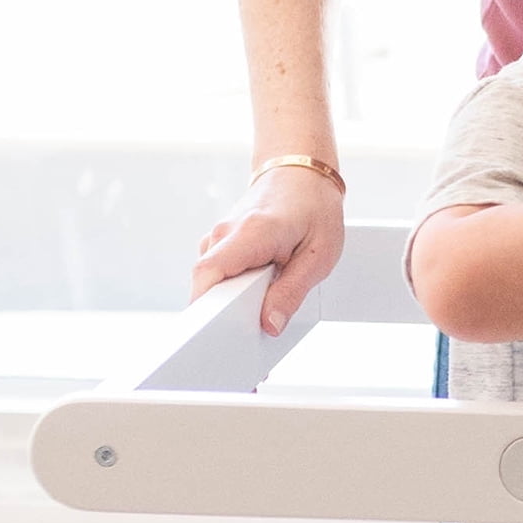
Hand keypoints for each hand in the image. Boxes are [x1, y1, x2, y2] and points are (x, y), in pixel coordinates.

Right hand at [191, 163, 346, 332]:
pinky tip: (251, 307)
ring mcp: (218, 238)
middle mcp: (224, 233)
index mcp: (250, 233)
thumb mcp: (318, 255)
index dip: (204, 308)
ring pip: (210, 284)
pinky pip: (218, 277)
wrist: (300, 172)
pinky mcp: (221, 245)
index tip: (211, 335)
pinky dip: (230, 295)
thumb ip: (292, 292)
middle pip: (205, 285)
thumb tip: (269, 326)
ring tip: (251, 330)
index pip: (209, 273)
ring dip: (226, 308)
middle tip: (240, 350)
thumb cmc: (314, 209)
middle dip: (217, 319)